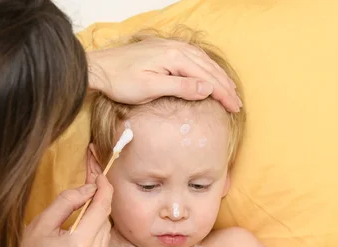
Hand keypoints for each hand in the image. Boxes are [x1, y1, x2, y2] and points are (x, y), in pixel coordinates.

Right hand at [15, 175, 112, 246]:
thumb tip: (88, 189)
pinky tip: (85, 223)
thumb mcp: (41, 224)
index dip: (104, 188)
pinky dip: (97, 228)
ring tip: (86, 202)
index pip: (102, 208)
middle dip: (101, 198)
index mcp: (79, 243)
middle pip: (106, 217)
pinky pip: (103, 241)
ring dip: (99, 213)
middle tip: (91, 184)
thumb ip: (66, 203)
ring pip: (107, 229)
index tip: (100, 176)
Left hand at [87, 37, 241, 111]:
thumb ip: (181, 87)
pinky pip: (194, 56)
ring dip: (218, 76)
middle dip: (225, 86)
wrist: (100, 67)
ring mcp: (171, 46)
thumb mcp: (151, 88)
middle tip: (237, 104)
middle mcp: (177, 49)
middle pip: (209, 69)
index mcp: (175, 58)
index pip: (207, 78)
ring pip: (203, 61)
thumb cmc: (121, 81)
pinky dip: (206, 67)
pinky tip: (209, 74)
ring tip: (229, 90)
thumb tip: (207, 89)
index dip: (223, 94)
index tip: (234, 108)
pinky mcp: (164, 48)